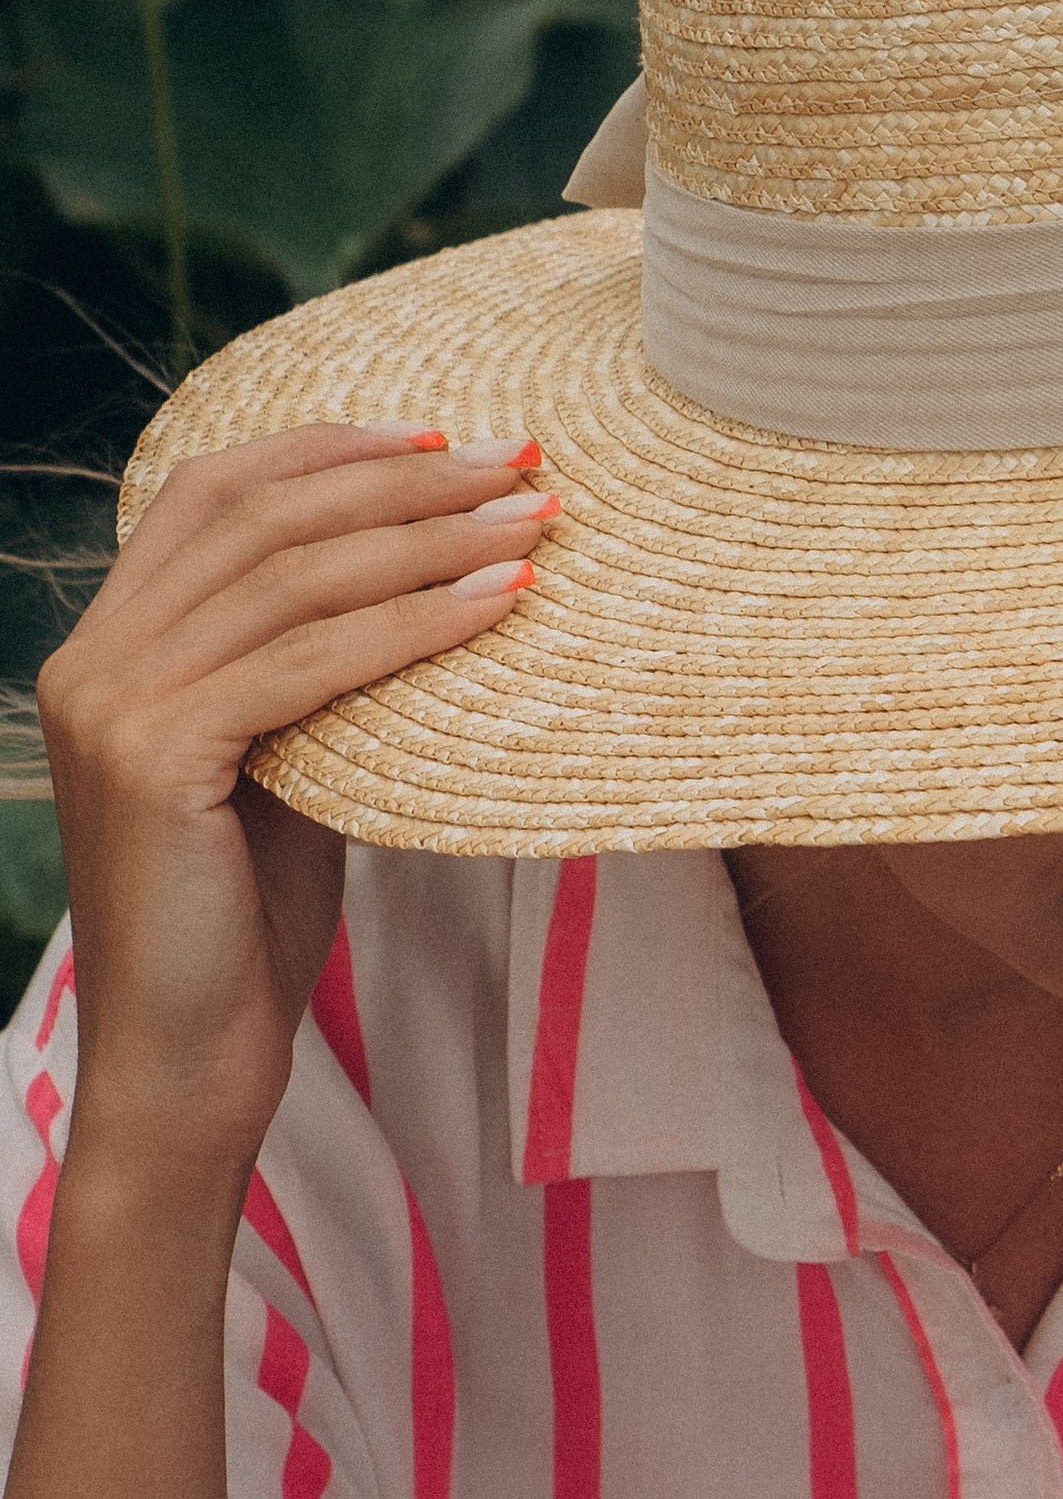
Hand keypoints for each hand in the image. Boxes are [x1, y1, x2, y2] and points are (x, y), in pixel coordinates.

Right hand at [35, 422, 550, 1177]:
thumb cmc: (247, 918)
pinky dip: (414, 623)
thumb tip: (436, 566)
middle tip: (520, 462)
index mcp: (108, 642)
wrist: (186, 1063)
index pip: (213, 490)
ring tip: (534, 521)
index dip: (329, 446)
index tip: (445, 435)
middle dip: (402, 479)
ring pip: (294, 576)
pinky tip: (499, 605)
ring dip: (430, 536)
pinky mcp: (157, 757)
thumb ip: (312, 665)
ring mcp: (114, 705)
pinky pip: (309, 661)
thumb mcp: (281, 759)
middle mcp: (92, 658)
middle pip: (265, 514)